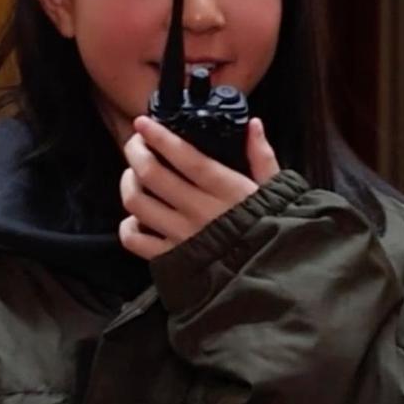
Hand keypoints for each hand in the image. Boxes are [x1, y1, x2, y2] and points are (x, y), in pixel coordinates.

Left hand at [118, 115, 280, 259]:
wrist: (275, 281)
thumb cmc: (275, 230)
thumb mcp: (275, 191)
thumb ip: (262, 156)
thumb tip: (253, 124)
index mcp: (225, 190)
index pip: (185, 157)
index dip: (160, 138)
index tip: (142, 122)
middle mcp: (198, 210)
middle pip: (151, 174)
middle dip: (135, 151)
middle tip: (135, 142)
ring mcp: (181, 236)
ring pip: (137, 203)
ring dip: (128, 184)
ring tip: (132, 175)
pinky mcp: (170, 259)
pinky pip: (135, 241)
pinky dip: (128, 226)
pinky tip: (136, 217)